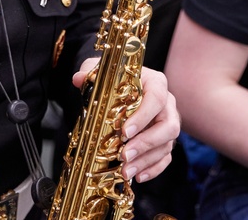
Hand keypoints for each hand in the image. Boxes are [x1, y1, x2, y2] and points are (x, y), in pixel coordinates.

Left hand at [72, 59, 180, 183]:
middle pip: (169, 125)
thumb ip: (90, 72)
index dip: (143, 116)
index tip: (125, 131)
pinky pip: (166, 157)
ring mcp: (168, 123)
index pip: (156, 97)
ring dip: (146, 160)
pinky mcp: (166, 140)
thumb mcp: (101, 71)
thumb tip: (79, 79)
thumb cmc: (115, 80)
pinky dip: (153, 168)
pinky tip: (137, 176)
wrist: (121, 88)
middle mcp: (167, 103)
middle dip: (146, 143)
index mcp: (155, 82)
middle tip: (124, 155)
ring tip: (125, 170)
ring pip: (167, 144)